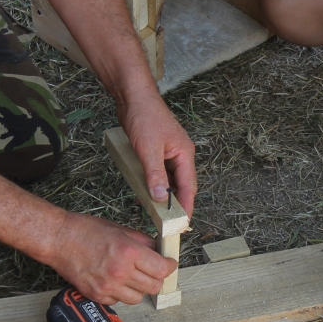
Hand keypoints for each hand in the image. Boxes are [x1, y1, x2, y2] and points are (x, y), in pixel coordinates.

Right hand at [35, 211, 175, 304]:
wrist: (59, 239)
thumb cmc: (86, 230)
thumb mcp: (120, 229)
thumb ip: (143, 241)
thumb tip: (159, 250)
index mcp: (129, 252)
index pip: (162, 269)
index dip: (169, 266)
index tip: (169, 264)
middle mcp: (120, 272)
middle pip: (154, 287)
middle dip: (156, 278)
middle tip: (153, 271)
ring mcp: (108, 286)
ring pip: (138, 298)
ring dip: (139, 288)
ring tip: (132, 276)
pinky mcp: (96, 295)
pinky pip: (119, 302)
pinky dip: (120, 294)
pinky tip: (115, 281)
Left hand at [116, 92, 197, 212]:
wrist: (133, 96)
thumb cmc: (144, 117)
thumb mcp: (148, 150)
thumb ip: (156, 175)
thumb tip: (162, 198)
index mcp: (185, 154)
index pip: (189, 187)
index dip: (186, 207)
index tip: (182, 224)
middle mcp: (181, 154)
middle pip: (182, 185)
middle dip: (177, 204)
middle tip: (169, 223)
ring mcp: (170, 152)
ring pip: (171, 179)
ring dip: (166, 195)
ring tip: (158, 212)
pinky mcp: (158, 150)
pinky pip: (161, 172)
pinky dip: (156, 183)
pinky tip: (147, 191)